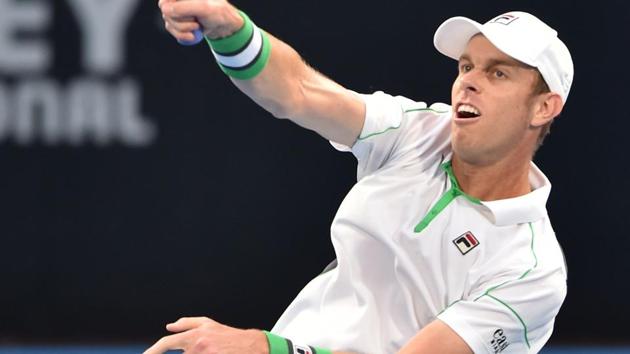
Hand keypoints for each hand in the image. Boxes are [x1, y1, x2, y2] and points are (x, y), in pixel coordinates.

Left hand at [144, 316, 267, 353]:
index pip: (167, 343)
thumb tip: (169, 326)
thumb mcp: (208, 324)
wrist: (250, 346)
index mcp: (195, 335)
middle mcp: (198, 347)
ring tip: (212, 350)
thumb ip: (187, 323)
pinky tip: (212, 353)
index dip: (153, 351)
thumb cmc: (228, 335)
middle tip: (202, 349)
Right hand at [158, 0, 244, 41]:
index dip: (175, 9)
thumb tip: (166, 10)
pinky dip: (182, 35)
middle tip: (196, 21)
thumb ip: (183, 7)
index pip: (166, 1)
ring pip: (168, 22)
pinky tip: (192, 34)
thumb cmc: (217, 12)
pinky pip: (171, 29)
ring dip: (184, 29)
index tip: (190, 14)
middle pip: (166, 11)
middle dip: (182, 21)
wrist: (222, 25)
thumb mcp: (203, 8)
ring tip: (197, 26)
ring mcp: (174, 9)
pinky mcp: (175, 21)